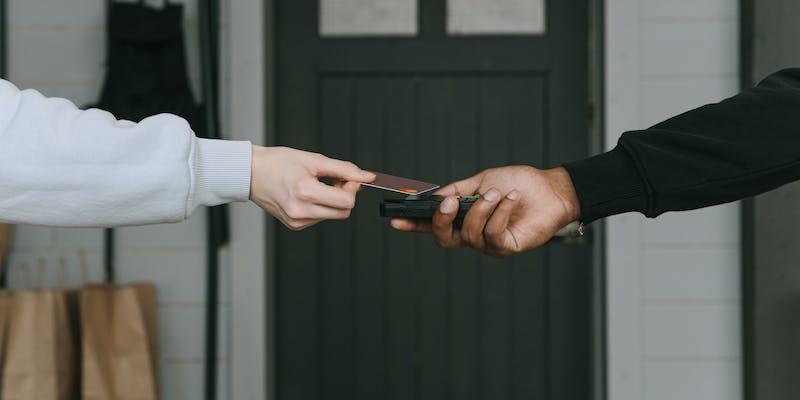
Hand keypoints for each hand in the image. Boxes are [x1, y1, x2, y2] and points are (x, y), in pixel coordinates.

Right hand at [250, 146, 374, 230]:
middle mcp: (301, 210)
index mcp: (306, 192)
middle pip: (343, 212)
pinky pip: (319, 218)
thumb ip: (343, 169)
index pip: (347, 202)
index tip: (349, 178)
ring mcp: (297, 221)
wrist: (251, 173)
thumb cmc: (277, 163)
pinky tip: (307, 195)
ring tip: (317, 186)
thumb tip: (366, 177)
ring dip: (332, 202)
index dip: (353, 189)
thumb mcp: (313, 160)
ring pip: (332, 216)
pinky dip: (320, 207)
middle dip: (344, 196)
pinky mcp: (294, 225)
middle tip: (334, 181)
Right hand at [390, 166, 579, 256]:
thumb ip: (456, 191)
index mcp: (463, 217)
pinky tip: (511, 199)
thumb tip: (433, 198)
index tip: (395, 219)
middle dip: (441, 221)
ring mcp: (489, 243)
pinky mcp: (507, 247)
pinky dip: (500, 212)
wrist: (551, 189)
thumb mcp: (482, 181)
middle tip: (449, 203)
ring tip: (498, 192)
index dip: (413, 225)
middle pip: (444, 238)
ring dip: (482, 209)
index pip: (433, 225)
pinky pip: (492, 234)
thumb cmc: (519, 183)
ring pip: (469, 234)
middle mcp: (473, 234)